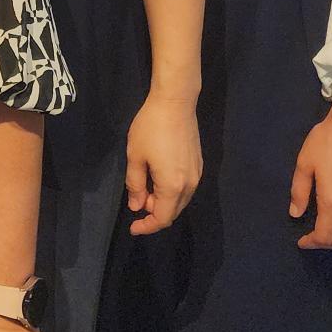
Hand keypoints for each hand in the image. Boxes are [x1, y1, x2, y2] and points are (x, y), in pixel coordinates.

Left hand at [125, 90, 201, 235]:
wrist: (176, 103)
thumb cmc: (151, 128)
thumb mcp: (135, 157)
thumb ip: (135, 185)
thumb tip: (136, 206)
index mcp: (173, 186)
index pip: (162, 218)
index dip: (147, 226)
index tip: (132, 228)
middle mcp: (190, 185)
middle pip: (173, 212)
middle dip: (153, 212)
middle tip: (135, 200)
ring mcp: (197, 175)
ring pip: (180, 201)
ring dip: (162, 202)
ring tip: (144, 187)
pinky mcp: (199, 165)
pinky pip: (185, 188)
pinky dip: (171, 192)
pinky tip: (157, 178)